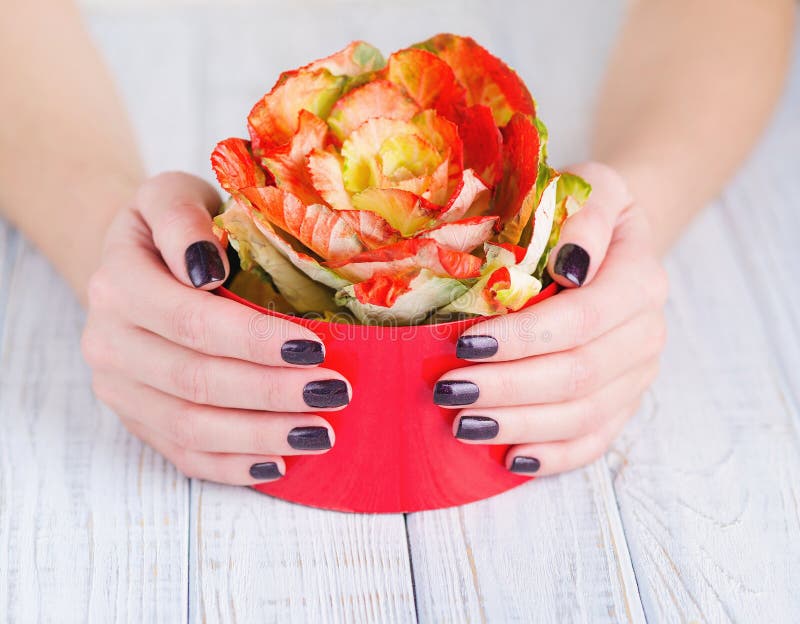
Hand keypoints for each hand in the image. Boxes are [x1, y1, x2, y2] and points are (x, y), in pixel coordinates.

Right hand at [81, 172, 350, 484]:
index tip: (315, 346)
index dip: (254, 340)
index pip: (192, 322)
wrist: (132, 265)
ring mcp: (120, 388)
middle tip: (335, 392)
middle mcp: (109, 342)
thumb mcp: (171, 196)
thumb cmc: (173, 228)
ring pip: (190, 427)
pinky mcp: (137, 419)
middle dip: (271, 392)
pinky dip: (233, 465)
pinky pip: (182, 455)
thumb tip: (206, 265)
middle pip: (196, 381)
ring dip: (261, 435)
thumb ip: (182, 218)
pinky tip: (279, 464)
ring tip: (321, 432)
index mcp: (118, 284)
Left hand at [436, 162, 668, 475]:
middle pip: (578, 375)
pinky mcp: (621, 402)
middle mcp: (645, 335)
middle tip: (449, 391)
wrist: (615, 241)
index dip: (523, 338)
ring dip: (520, 425)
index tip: (464, 343)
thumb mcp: (590, 190)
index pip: (580, 320)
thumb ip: (584, 219)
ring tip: (463, 426)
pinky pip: (593, 441)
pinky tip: (510, 459)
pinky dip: (552, 455)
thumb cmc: (585, 213)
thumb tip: (569, 265)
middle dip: (508, 388)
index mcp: (639, 282)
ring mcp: (636, 376)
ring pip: (582, 416)